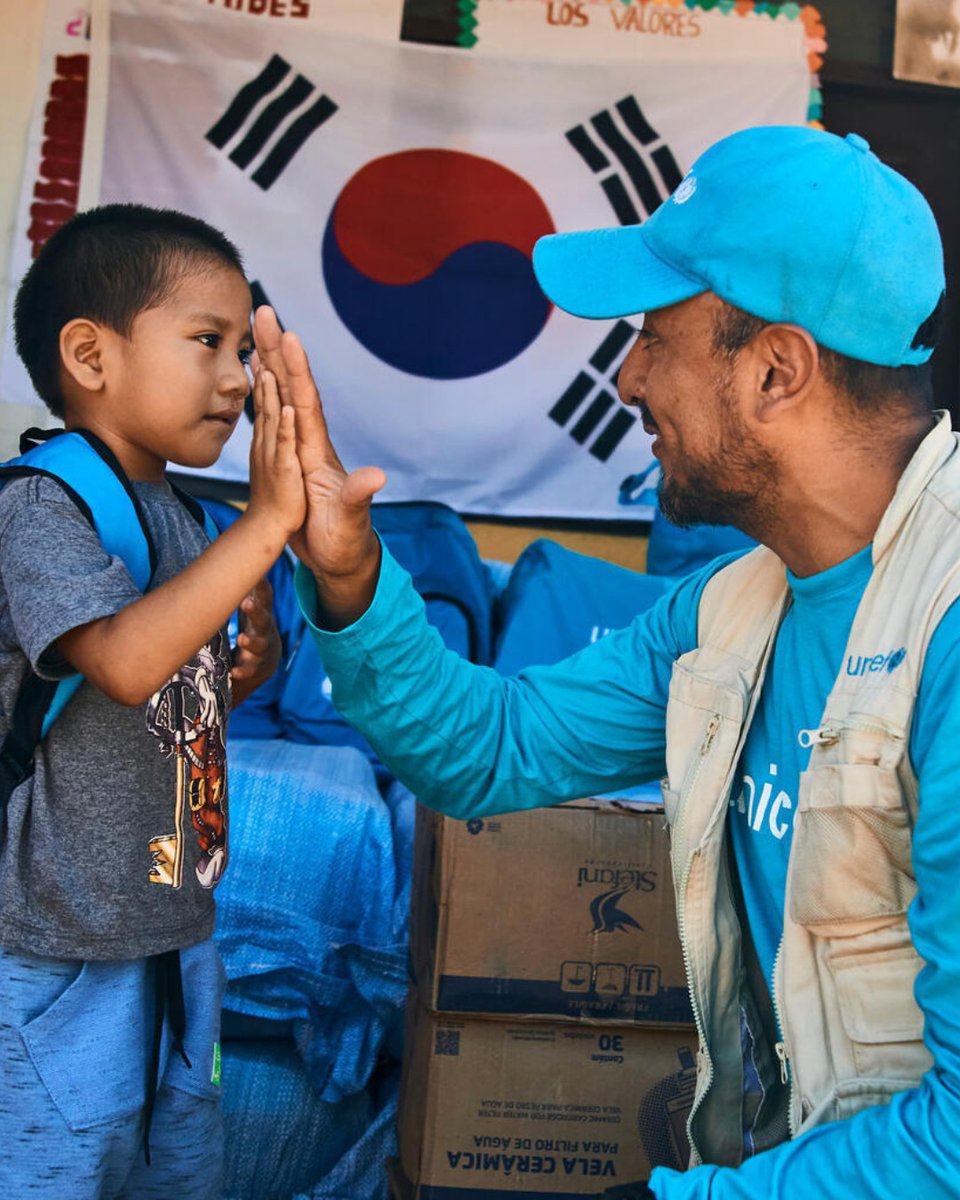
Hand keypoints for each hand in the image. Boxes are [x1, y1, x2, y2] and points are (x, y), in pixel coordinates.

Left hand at [230, 578, 280, 704]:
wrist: (265, 660)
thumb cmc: (253, 624)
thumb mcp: (253, 604)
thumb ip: (249, 584)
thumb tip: (240, 549)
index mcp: (262, 611)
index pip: (265, 597)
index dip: (261, 586)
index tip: (256, 575)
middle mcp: (264, 629)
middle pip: (263, 618)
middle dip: (255, 610)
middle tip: (247, 602)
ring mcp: (261, 650)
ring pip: (258, 646)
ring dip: (250, 642)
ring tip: (241, 639)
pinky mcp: (255, 668)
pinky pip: (249, 671)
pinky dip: (242, 671)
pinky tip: (234, 673)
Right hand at [252, 306, 384, 625]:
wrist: (344, 558)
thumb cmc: (346, 542)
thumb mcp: (352, 522)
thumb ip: (360, 498)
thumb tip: (377, 478)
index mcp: (317, 453)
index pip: (308, 404)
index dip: (299, 372)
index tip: (290, 336)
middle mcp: (309, 443)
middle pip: (293, 387)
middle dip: (279, 349)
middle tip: (264, 311)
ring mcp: (300, 449)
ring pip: (283, 396)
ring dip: (270, 362)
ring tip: (257, 331)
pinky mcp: (290, 459)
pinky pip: (275, 416)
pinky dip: (266, 392)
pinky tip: (260, 378)